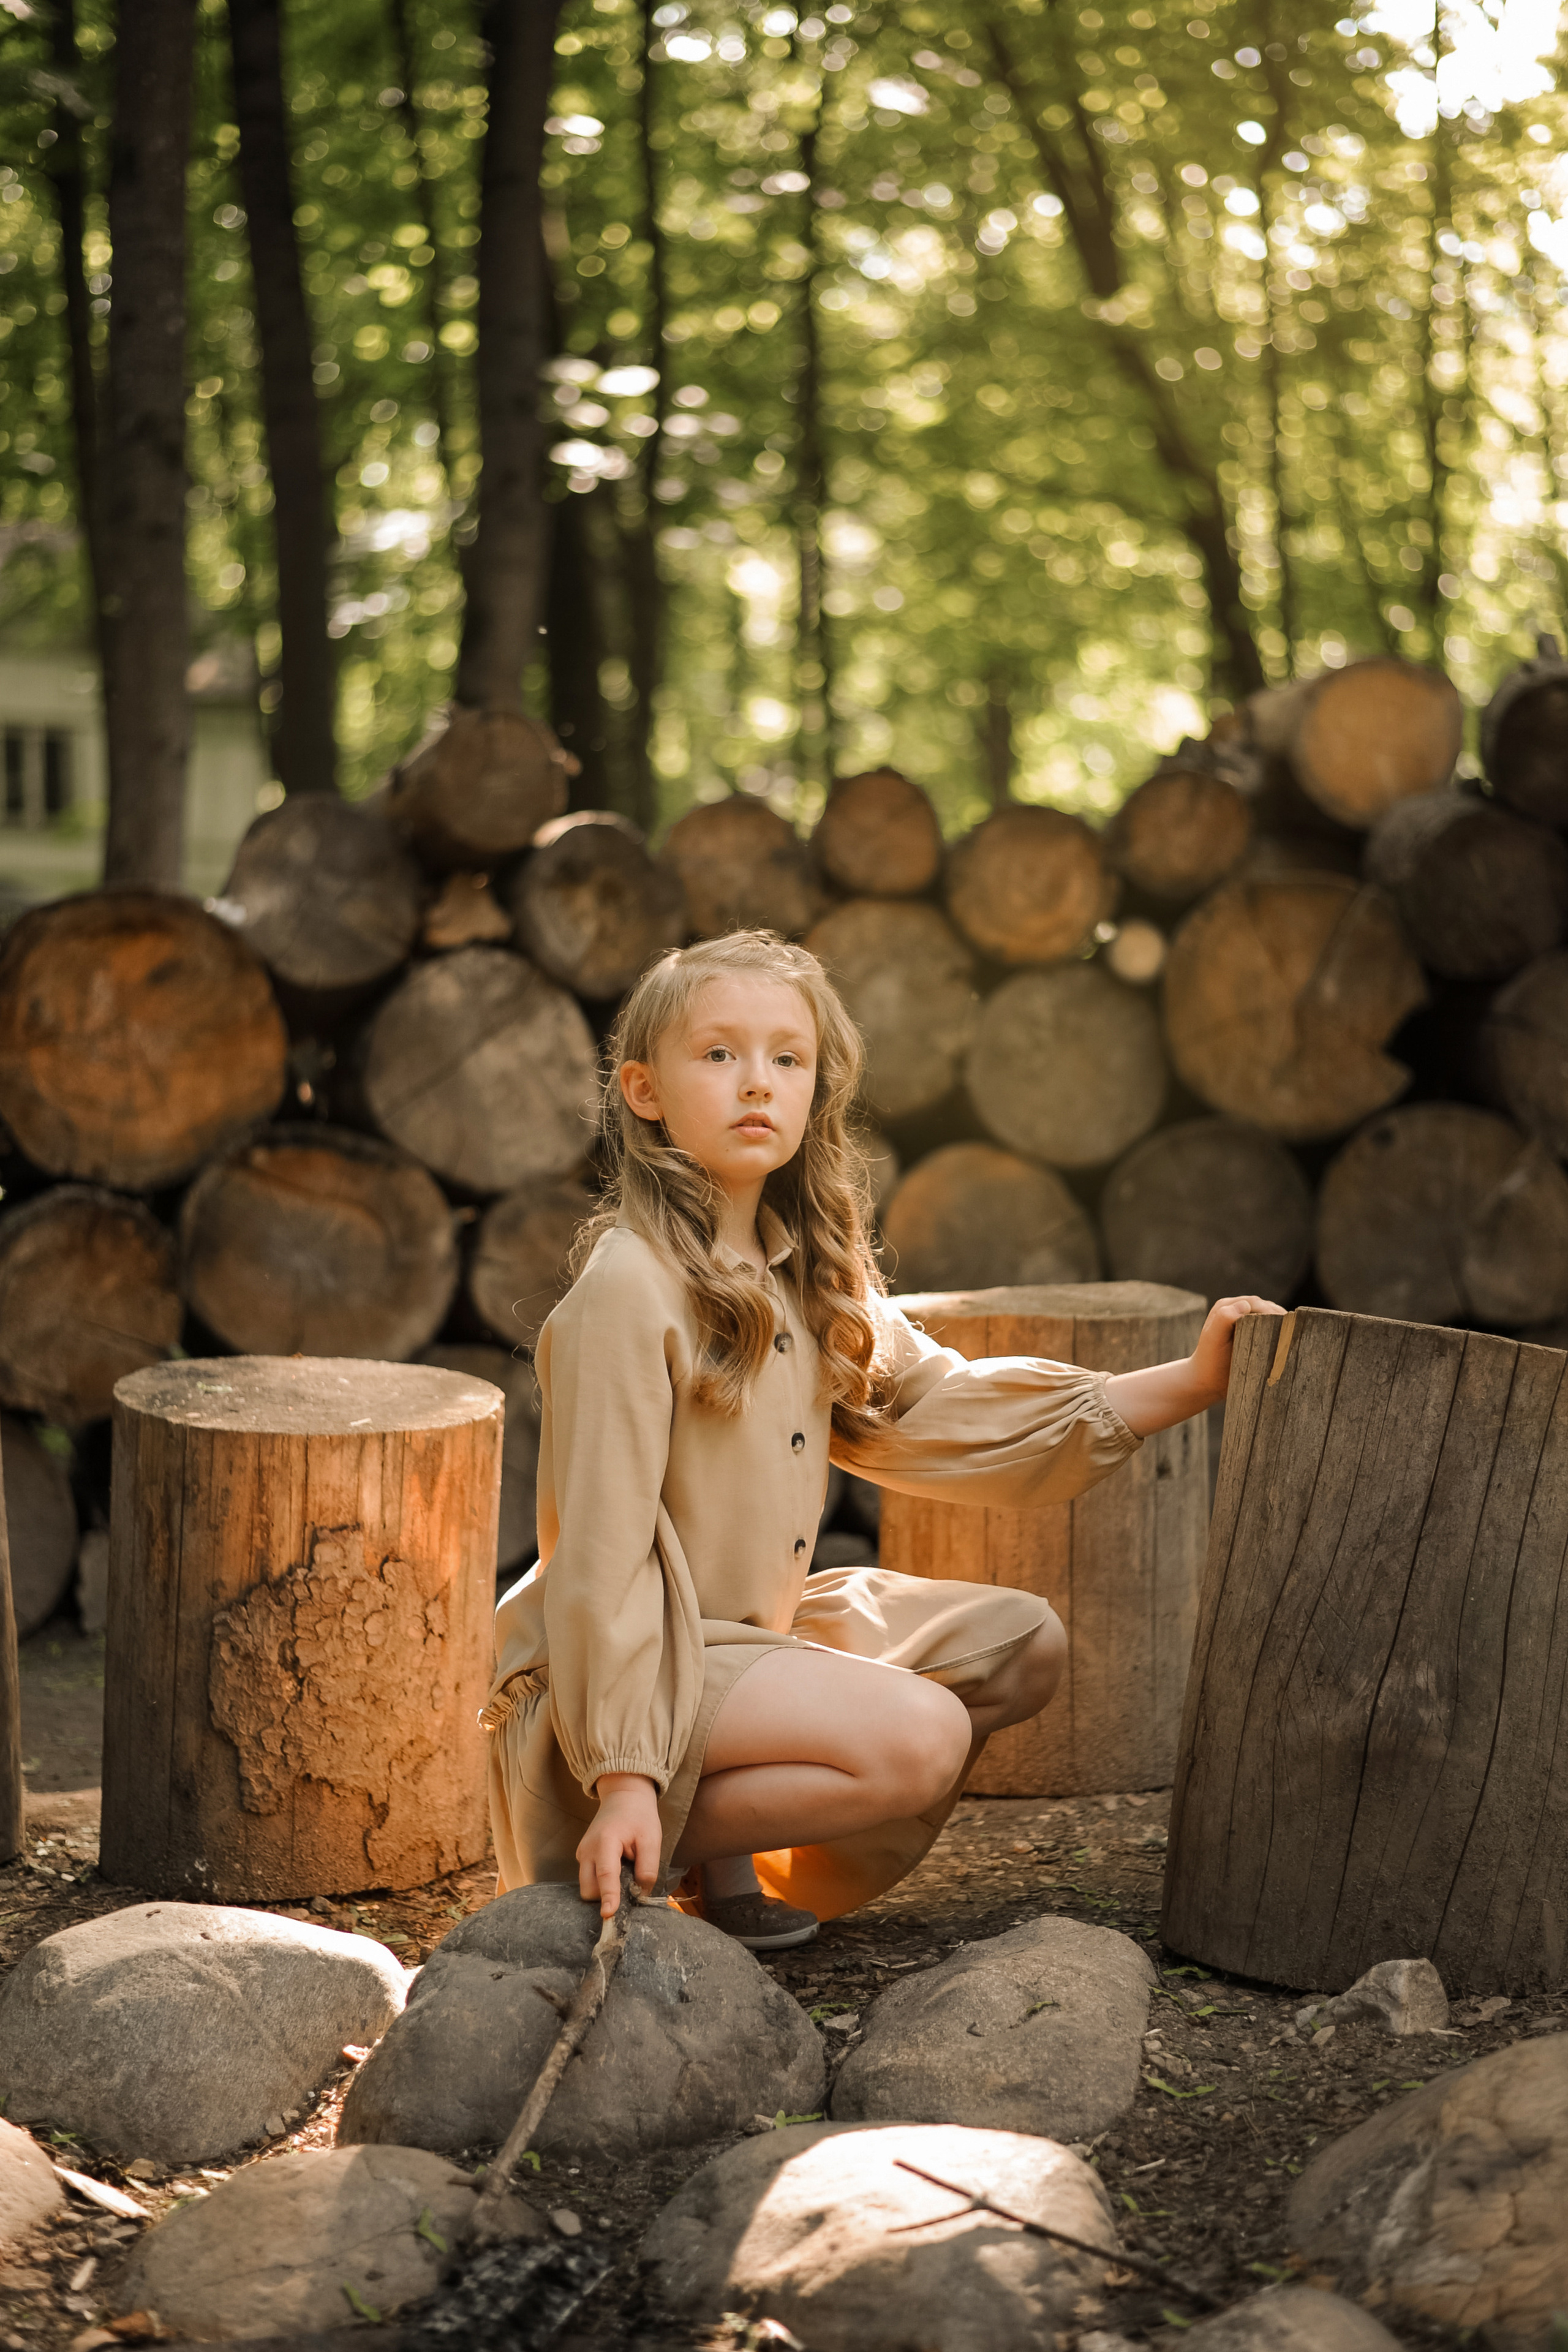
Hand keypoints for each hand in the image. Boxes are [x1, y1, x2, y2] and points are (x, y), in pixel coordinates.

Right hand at [577, 1772, 661, 1917]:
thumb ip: (648, 1869)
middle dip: (606, 1896)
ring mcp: (582, 1854)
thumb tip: (640, 1894)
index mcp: (605, 1841)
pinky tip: (618, 1870)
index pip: (605, 1874)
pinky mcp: (583, 1857)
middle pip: (589, 1889)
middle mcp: (587, 1850)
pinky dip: (602, 1883)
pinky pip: (589, 1879)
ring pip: (587, 1887)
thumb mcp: (652, 1839)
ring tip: (625, 1873)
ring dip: (604, 1890)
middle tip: (630, 1886)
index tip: (608, 1915)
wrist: (624, 1796)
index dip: (608, 1897)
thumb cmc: (639, 1816)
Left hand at [1188, 1295, 1285, 1408]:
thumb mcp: (1213, 1339)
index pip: (1255, 1303)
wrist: (1205, 1382)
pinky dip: (1280, 1334)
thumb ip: (1224, 1318)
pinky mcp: (1253, 1336)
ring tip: (1295, 1337)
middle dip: (1281, 1317)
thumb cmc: (1209, 1361)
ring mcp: (1246, 1323)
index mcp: (1227, 1307)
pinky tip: (1289, 1343)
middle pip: (1266, 1308)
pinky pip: (1270, 1330)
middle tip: (1295, 1331)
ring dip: (1283, 1325)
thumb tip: (1245, 1304)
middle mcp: (1237, 1311)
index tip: (1284, 1324)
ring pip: (1271, 1318)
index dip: (1270, 1311)